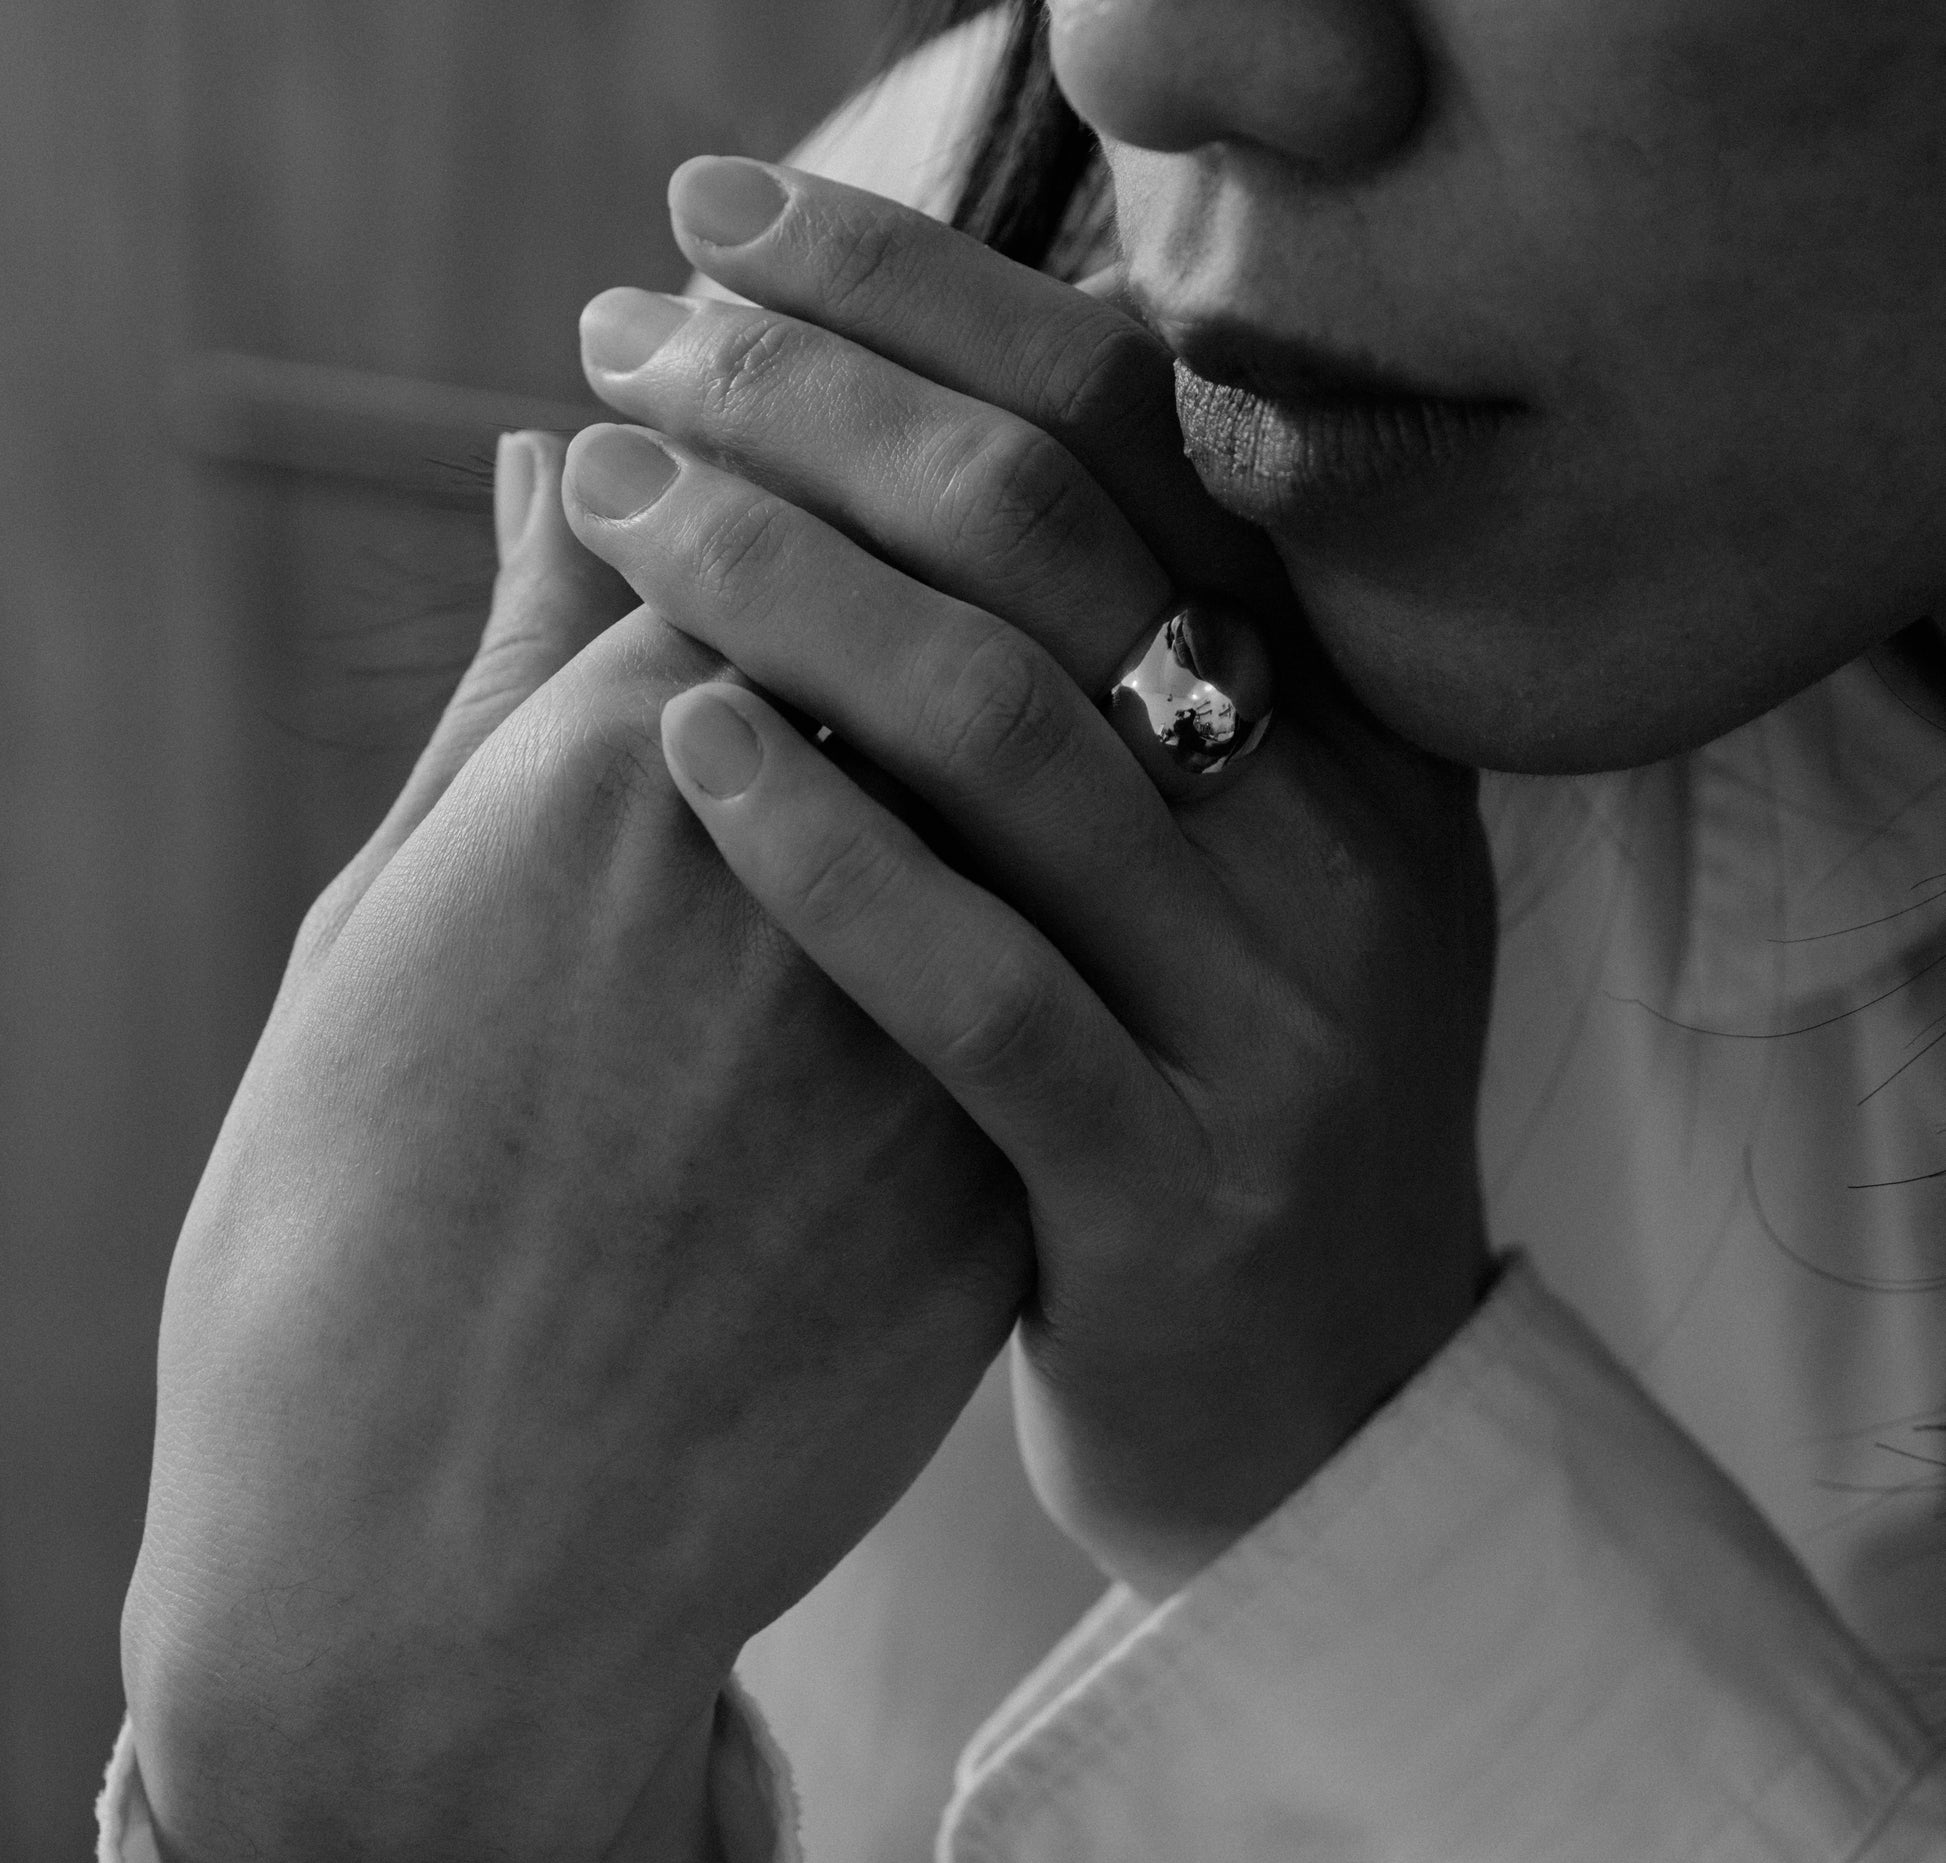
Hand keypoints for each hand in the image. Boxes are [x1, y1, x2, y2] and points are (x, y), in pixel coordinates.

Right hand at [125, 432, 1027, 1862]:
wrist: (436, 1550)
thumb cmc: (350, 1231)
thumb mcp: (389, 927)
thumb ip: (506, 687)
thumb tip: (551, 485)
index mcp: (604, 770)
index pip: (786, 519)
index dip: (813, 472)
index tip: (818, 486)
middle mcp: (797, 874)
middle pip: (958, 609)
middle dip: (958, 554)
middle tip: (938, 574)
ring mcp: (924, 1028)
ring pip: (1058, 786)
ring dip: (1045, 727)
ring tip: (985, 750)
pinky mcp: (1000, 1175)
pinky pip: (1080, 978)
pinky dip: (1069, 904)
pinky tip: (1033, 911)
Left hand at [571, 160, 1497, 1600]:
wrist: (1330, 1449)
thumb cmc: (1205, 1143)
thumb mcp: (1223, 899)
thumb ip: (1104, 694)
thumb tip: (876, 446)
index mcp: (1366, 741)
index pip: (1156, 429)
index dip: (931, 296)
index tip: (729, 225)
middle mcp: (1349, 854)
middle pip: (1070, 539)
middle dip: (819, 400)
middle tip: (623, 338)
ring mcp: (1273, 1032)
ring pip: (1017, 738)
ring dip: (780, 580)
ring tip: (609, 494)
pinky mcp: (1172, 1198)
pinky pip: (980, 991)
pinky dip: (819, 850)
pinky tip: (676, 746)